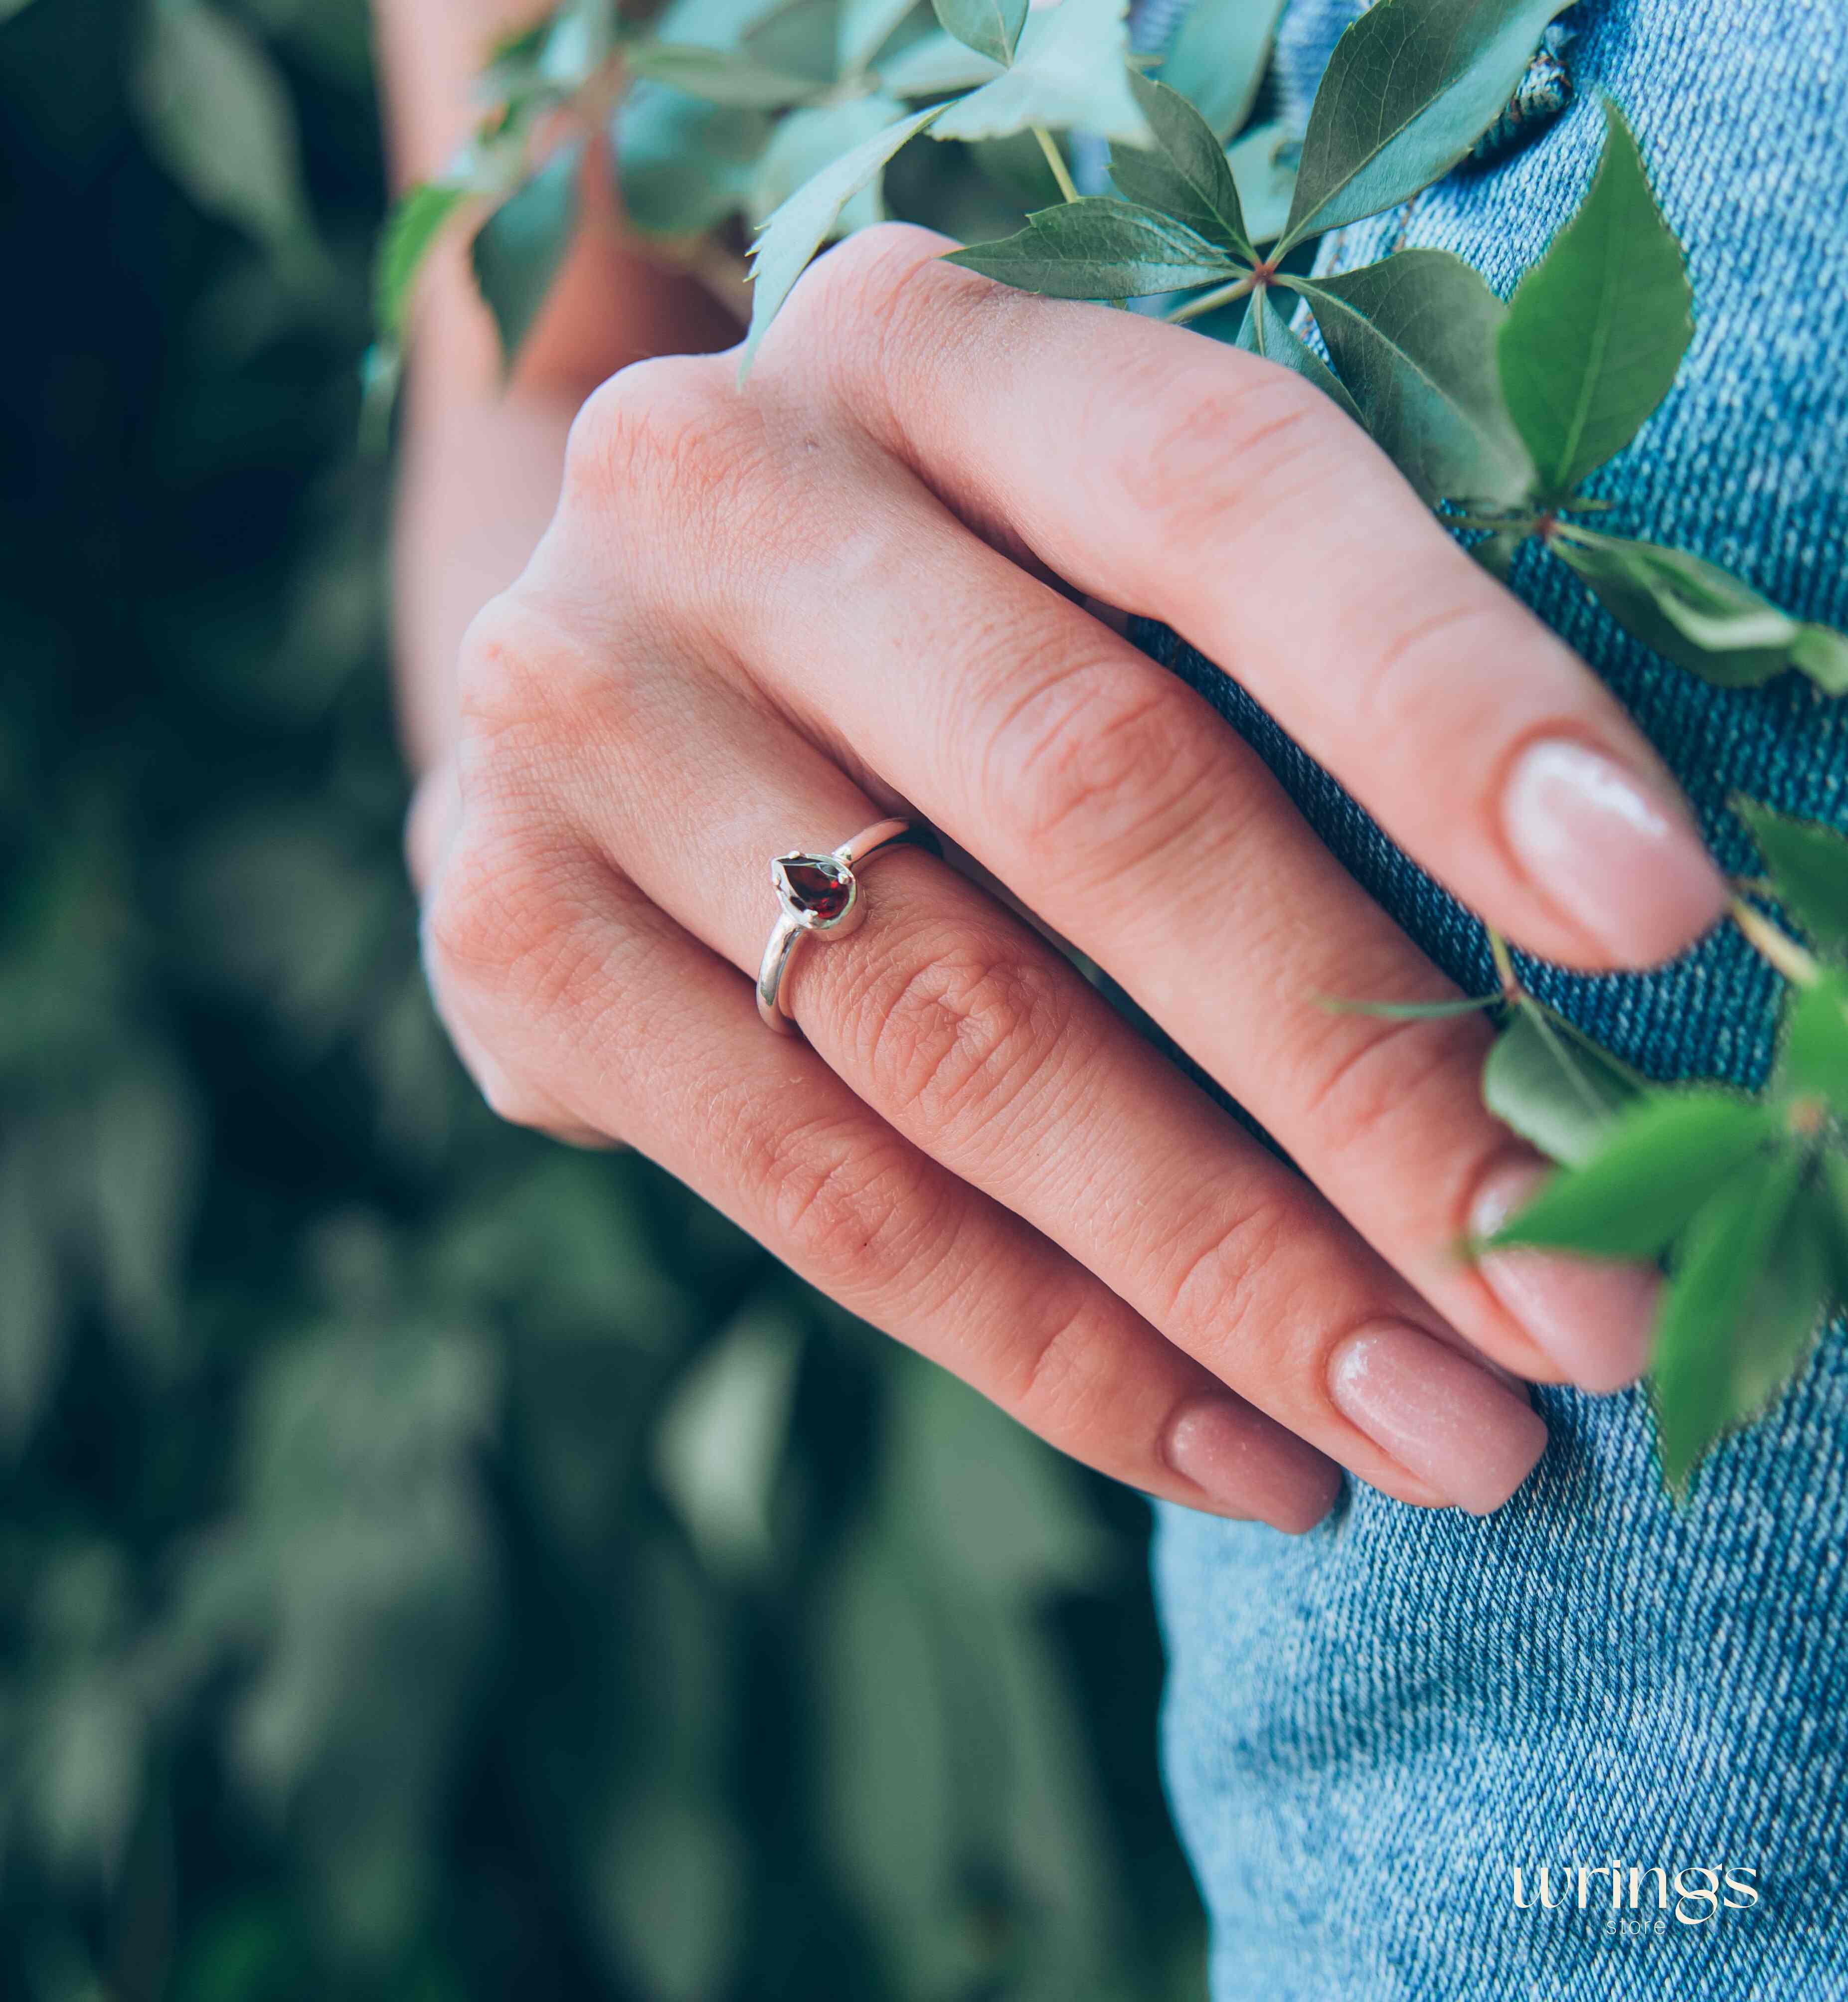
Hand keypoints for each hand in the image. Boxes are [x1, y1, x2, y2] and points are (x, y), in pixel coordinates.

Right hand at [411, 225, 1725, 1529]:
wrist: (612, 646)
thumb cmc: (934, 602)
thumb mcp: (1078, 559)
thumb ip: (1267, 699)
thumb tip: (1573, 974)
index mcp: (924, 340)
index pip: (1219, 489)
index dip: (1442, 697)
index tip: (1652, 913)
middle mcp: (718, 491)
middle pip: (1091, 801)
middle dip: (1363, 1083)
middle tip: (1566, 1295)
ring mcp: (579, 716)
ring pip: (955, 1041)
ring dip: (1229, 1271)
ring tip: (1439, 1428)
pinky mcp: (504, 930)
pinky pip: (820, 1196)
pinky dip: (1055, 1350)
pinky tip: (1239, 1451)